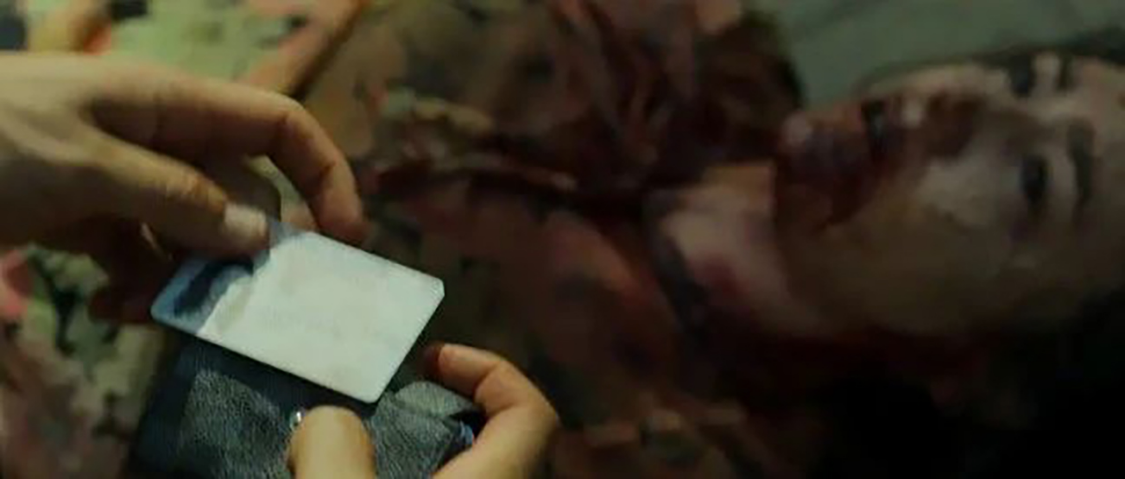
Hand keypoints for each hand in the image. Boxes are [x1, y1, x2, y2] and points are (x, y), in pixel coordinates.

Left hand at [0, 54, 364, 318]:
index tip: (343, 238)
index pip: (277, 127)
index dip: (322, 174)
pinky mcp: (91, 220)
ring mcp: (126, 181)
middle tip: (231, 305)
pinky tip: (113, 309)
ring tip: (147, 312)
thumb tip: (259, 238)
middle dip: (241, 251)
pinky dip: (140, 288)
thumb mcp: (85, 164)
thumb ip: (178, 200)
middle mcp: (161, 141)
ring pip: (195, 235)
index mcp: (171, 105)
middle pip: (240, 195)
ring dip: (185, 279)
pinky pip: (144, 257)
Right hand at [287, 344, 558, 478]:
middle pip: (495, 442)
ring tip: (345, 447)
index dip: (489, 370)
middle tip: (378, 404)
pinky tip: (347, 475)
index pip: (532, 412)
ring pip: (461, 473)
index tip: (426, 360)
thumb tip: (330, 422)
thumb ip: (333, 451)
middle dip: (440, 411)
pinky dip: (399, 475)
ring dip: (413, 455)